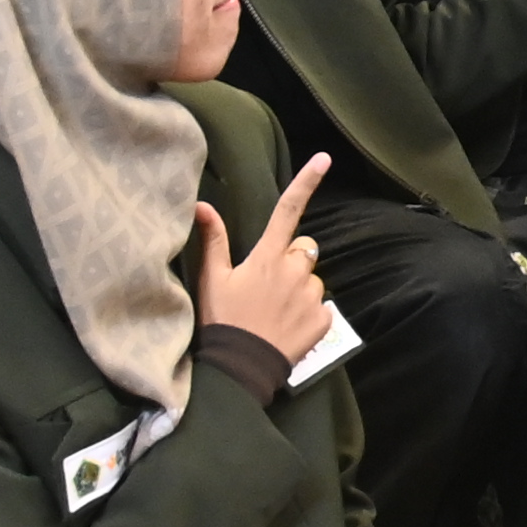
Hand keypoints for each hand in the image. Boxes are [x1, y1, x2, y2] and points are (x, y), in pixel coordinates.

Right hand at [193, 154, 335, 357]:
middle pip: (304, 249)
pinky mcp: (324, 319)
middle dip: (292, 259)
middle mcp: (294, 271)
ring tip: (275, 310)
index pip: (288, 211)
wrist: (240, 368)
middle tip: (268, 284)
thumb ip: (213, 241)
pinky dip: (308, 313)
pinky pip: (321, 306)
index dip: (306, 182)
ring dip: (299, 288)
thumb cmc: (222, 321)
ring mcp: (312, 296)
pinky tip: (287, 326)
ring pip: (312, 278)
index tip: (324, 159)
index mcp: (267, 257)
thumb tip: (202, 205)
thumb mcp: (212, 280)